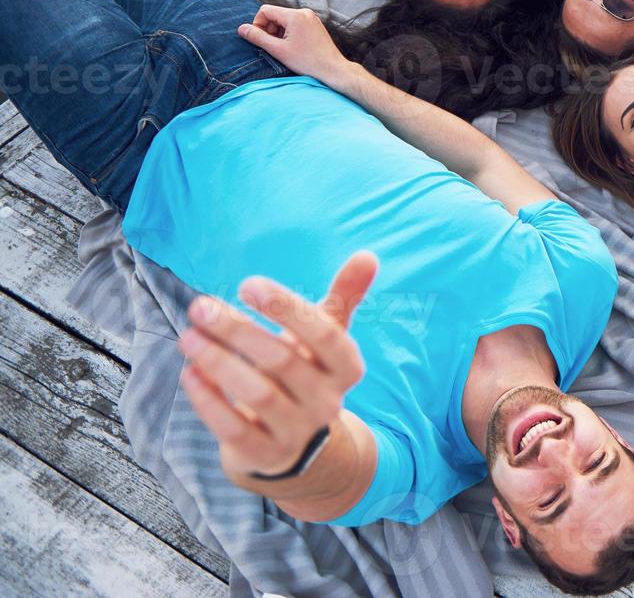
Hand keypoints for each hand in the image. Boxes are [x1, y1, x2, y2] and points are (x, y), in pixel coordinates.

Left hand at [179, 253, 375, 482]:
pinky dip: (209, 401)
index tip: (247, 284)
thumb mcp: (326, 337)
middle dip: (237, 330)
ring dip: (219, 362)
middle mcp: (328, 401)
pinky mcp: (265, 455)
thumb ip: (344, 297)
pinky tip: (190, 373)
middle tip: (200, 306)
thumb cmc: (306, 372)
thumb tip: (368, 255)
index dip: (286, 308)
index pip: (324, 335)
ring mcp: (297, 432)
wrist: (296, 443)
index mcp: (347, 368)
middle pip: (282, 361)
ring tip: (188, 337)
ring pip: (257, 394)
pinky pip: (235, 428)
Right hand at [238, 4, 355, 88]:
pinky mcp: (315, 25)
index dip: (258, 25)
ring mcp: (311, 18)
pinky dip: (289, 34)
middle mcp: (304, 12)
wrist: (333, 70)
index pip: (265, 10)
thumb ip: (257, 37)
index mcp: (295, 15)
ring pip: (284, 20)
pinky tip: (293, 48)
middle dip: (269, 30)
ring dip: (278, 33)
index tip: (261, 40)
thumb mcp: (278, 50)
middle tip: (273, 47)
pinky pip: (295, 25)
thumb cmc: (307, 61)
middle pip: (275, 15)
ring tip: (283, 49)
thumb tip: (241, 29)